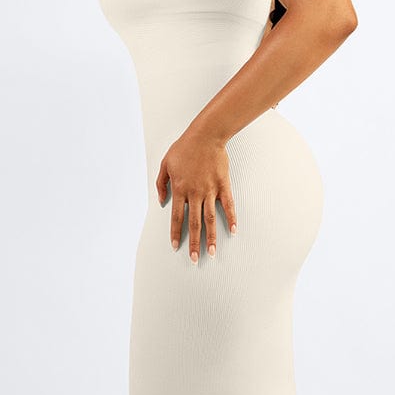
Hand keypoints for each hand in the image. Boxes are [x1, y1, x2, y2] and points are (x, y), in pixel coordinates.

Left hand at [155, 128, 237, 262]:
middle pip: (194, 224)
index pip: (177, 218)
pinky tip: (233, 231)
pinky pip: (228, 205)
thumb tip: (161, 202)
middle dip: (194, 243)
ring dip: (212, 237)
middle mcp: (195, 193)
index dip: (176, 234)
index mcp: (180, 190)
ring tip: (212, 253)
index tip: (176, 247)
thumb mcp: (165, 164)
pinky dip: (232, 218)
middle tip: (195, 259)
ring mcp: (211, 190)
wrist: (206, 135)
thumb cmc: (184, 148)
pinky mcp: (223, 185)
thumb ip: (161, 184)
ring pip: (211, 219)